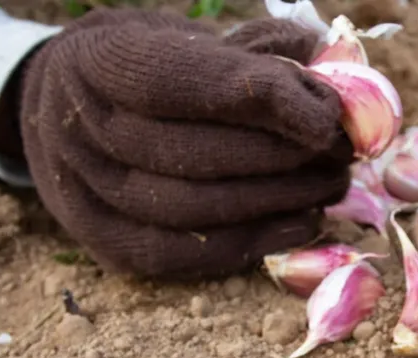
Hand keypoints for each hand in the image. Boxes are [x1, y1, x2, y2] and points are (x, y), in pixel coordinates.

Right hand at [19, 8, 353, 278]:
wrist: (75, 111)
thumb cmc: (160, 69)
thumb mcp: (202, 40)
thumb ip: (267, 51)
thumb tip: (341, 77)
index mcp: (101, 60)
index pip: (185, 83)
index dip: (263, 100)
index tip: (327, 117)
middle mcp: (79, 127)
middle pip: (191, 154)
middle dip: (281, 157)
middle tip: (341, 155)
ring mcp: (84, 192)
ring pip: (190, 210)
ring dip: (275, 202)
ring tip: (331, 185)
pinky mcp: (105, 244)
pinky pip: (184, 256)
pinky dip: (252, 243)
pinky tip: (304, 222)